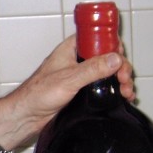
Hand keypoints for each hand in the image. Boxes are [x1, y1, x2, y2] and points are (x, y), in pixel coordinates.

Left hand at [0, 35, 134, 148]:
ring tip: (126, 92)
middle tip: (125, 80)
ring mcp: (80, 74)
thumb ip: (93, 68)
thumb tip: (115, 59)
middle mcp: (76, 59)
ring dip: (120, 79)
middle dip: (121, 67)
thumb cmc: (38, 94)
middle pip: (107, 55)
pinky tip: (122, 97)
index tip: (121, 58)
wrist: (27, 115)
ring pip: (107, 70)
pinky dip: (114, 89)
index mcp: (71, 48)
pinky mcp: (81, 88)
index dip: (113, 46)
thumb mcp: (69, 79)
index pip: (98, 37)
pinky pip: (103, 84)